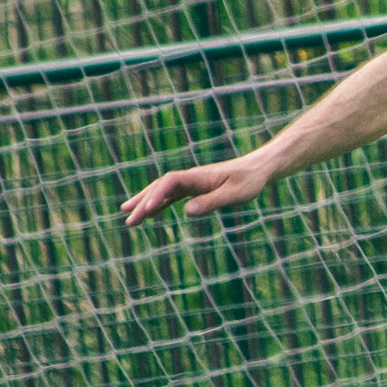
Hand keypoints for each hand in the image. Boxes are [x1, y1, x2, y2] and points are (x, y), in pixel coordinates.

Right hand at [121, 152, 273, 225]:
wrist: (258, 169)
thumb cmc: (249, 181)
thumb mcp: (235, 194)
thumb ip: (212, 202)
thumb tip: (187, 211)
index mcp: (198, 176)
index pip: (170, 183)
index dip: (156, 195)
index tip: (146, 209)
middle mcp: (191, 178)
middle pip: (160, 187)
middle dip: (143, 201)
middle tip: (127, 218)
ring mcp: (191, 183)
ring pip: (163, 191)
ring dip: (146, 203)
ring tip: (128, 217)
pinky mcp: (195, 189)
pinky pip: (172, 196)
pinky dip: (159, 204)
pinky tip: (149, 214)